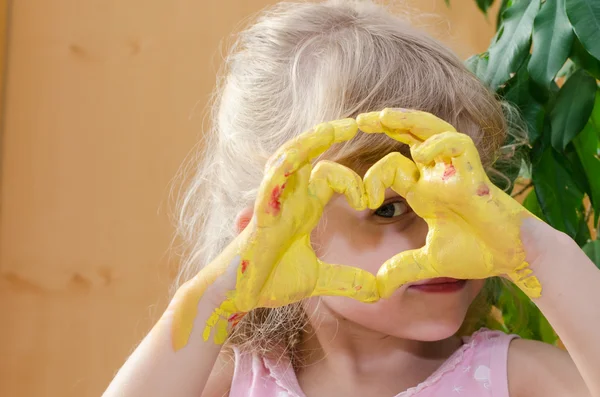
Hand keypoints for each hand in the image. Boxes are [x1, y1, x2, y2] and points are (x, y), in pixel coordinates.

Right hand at [172, 119, 378, 347]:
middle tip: (356, 122)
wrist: (238, 298)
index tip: (370, 200)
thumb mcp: (318, 279)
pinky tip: (300, 156)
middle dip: (329, 136)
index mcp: (304, 208)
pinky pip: (270, 184)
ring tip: (337, 127)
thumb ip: (347, 280)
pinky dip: (284, 168)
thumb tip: (379, 290)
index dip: (353, 180)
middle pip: (308, 155)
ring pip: (289, 159)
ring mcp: (273, 203)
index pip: (329, 176)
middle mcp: (289, 199)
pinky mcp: (260, 216)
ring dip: (311, 142)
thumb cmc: (270, 282)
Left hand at [357, 108, 541, 298]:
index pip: (393, 167)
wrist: (512, 259)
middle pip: (412, 136)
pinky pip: (459, 147)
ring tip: (383, 116)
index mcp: (424, 191)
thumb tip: (377, 286)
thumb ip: (403, 268)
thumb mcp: (430, 262)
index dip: (374, 177)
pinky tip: (422, 153)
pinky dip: (441, 145)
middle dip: (388, 124)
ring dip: (409, 121)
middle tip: (359, 119)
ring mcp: (456, 172)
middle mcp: (437, 176)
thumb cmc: (477, 253)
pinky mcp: (475, 176)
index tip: (362, 199)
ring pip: (433, 131)